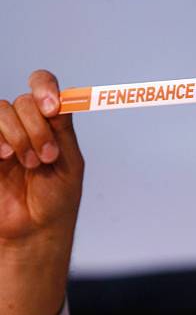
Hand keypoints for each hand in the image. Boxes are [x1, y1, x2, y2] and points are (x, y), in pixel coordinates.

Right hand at [0, 69, 83, 241]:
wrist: (34, 229)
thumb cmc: (56, 199)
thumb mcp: (69, 163)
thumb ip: (63, 130)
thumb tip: (61, 99)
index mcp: (49, 123)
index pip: (42, 85)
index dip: (44, 87)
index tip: (51, 107)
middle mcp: (24, 124)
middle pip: (23, 101)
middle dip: (37, 128)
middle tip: (46, 157)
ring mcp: (2, 136)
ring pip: (2, 111)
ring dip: (18, 137)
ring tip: (29, 164)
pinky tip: (4, 158)